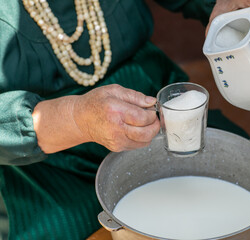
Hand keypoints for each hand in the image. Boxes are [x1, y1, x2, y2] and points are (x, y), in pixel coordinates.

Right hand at [33, 84, 158, 152]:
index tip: (152, 110)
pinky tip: (135, 129)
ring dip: (150, 132)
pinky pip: (137, 145)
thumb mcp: (114, 90)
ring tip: (144, 123)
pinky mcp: (117, 148)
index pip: (143, 118)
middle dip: (155, 126)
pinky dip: (141, 138)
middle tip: (153, 118)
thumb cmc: (96, 102)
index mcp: (115, 111)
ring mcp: (116, 141)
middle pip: (146, 133)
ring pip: (144, 142)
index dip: (152, 114)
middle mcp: (116, 129)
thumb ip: (135, 96)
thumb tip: (152, 102)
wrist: (79, 119)